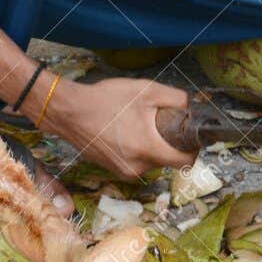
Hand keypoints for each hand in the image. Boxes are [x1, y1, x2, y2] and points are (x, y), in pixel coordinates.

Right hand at [50, 77, 195, 180]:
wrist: (69, 111)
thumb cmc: (106, 99)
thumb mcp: (146, 90)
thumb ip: (176, 99)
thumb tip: (190, 108)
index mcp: (148, 150)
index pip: (184, 162)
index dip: (192, 149)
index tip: (189, 136)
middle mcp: (137, 167)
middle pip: (167, 159)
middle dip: (167, 142)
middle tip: (158, 121)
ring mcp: (123, 171)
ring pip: (151, 160)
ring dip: (151, 145)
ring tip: (138, 123)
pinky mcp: (112, 170)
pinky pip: (135, 161)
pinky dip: (137, 149)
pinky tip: (126, 130)